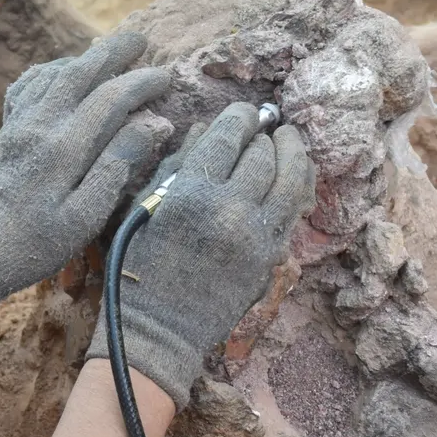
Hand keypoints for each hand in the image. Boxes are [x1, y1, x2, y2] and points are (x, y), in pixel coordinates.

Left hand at [0, 32, 171, 318]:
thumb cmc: (45, 240)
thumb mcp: (89, 213)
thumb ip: (119, 164)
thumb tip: (155, 123)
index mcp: (62, 149)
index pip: (108, 99)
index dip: (140, 83)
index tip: (166, 77)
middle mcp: (38, 127)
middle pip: (78, 73)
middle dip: (113, 52)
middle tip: (142, 39)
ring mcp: (19, 124)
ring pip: (52, 74)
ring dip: (84, 57)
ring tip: (111, 50)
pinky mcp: (8, 129)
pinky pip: (27, 86)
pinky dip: (49, 70)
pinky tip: (65, 69)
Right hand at [87, 102, 315, 409]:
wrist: (159, 325)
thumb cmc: (139, 262)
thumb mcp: (145, 206)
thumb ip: (175, 164)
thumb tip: (204, 129)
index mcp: (190, 193)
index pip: (227, 138)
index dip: (240, 117)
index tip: (244, 111)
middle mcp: (228, 209)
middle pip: (262, 155)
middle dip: (264, 133)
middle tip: (264, 124)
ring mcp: (255, 235)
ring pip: (290, 179)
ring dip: (292, 152)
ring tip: (288, 139)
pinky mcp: (271, 257)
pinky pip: (293, 210)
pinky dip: (297, 185)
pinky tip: (293, 173)